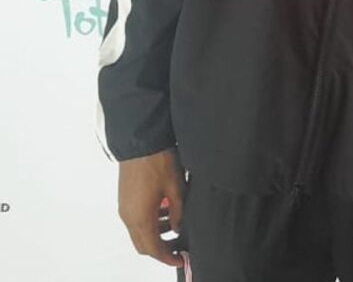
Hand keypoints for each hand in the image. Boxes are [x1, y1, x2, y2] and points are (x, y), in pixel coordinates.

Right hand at [117, 148, 185, 267]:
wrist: (141, 141)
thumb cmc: (159, 162)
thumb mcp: (176, 188)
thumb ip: (178, 212)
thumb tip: (178, 228)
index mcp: (140, 218)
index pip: (153, 249)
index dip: (167, 257)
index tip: (179, 259)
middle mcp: (128, 216)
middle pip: (142, 244)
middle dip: (160, 249)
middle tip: (177, 245)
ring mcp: (124, 207)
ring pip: (138, 232)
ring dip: (155, 234)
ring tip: (174, 223)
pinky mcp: (125, 198)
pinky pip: (135, 219)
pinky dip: (149, 222)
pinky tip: (165, 210)